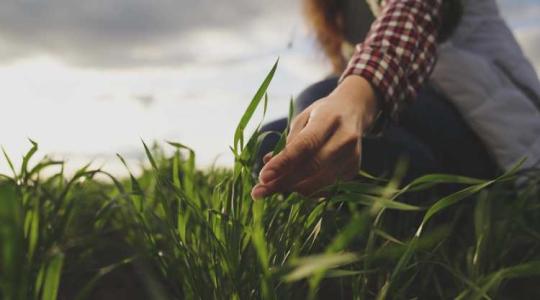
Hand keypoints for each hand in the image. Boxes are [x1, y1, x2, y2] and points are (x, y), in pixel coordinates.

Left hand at [251, 76, 377, 198]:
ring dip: (291, 189)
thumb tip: (267, 167)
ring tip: (272, 187)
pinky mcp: (354, 170)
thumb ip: (287, 143)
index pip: (304, 146)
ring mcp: (352, 157)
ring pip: (318, 184)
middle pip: (310, 169)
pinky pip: (325, 188)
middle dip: (282, 183)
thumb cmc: (320, 114)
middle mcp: (345, 139)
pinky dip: (306, 189)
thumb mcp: (302, 119)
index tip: (262, 177)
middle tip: (258, 192)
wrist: (353, 111)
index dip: (282, 163)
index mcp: (329, 119)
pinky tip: (293, 183)